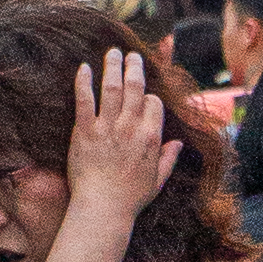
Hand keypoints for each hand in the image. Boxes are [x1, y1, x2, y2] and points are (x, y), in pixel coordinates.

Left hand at [66, 48, 177, 232]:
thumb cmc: (130, 199)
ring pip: (111, 88)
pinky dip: (84, 82)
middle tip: (131, 54)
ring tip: (112, 52)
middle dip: (134, 67)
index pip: (154, 103)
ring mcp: (107, 128)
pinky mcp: (85, 132)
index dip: (150, 97)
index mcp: (151, 137)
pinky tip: (84, 68)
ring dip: (112, 67)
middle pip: (135, 88)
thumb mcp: (158, 180)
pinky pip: (84, 101)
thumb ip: (169, 159)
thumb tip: (178, 143)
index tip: (144, 97)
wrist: (102, 209)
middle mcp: (131, 128)